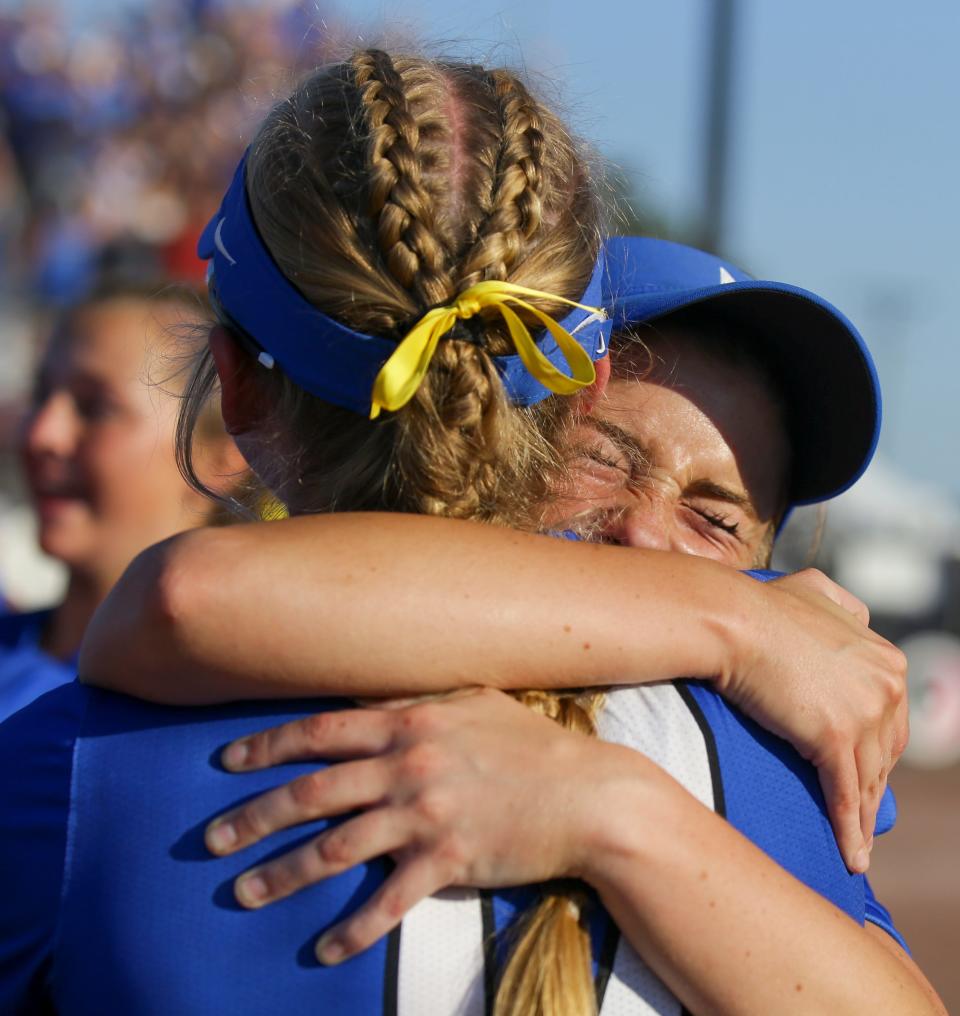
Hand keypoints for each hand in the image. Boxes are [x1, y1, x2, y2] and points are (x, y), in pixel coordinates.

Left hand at [204, 687, 626, 963]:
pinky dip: (353, 930)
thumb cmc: (532, 743)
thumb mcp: (475, 702)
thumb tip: (376, 694)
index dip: (270, 746)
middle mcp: (407, 767)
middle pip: (313, 793)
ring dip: (283, 874)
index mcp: (409, 723)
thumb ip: (420, 697)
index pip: (323, 732)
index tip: (228, 762)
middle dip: (255, 815)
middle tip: (211, 838)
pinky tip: (324, 949)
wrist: (587, 795)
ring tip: (243, 893)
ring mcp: (425, 816)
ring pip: (336, 850)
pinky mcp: (448, 862)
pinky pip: (388, 902)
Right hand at [724, 568, 907, 872]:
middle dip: (872, 787)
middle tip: (858, 815)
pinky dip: (849, 831)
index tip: (863, 774)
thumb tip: (859, 616)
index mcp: (886, 658)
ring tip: (856, 848)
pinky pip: (846, 795)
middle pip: (884, 753)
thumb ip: (843, 604)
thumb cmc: (759, 605)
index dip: (875, 752)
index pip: (890, 720)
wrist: (730, 619)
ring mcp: (864, 713)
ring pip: (867, 779)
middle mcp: (887, 685)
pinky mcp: (835, 738)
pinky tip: (852, 856)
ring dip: (863, 819)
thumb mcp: (815, 591)